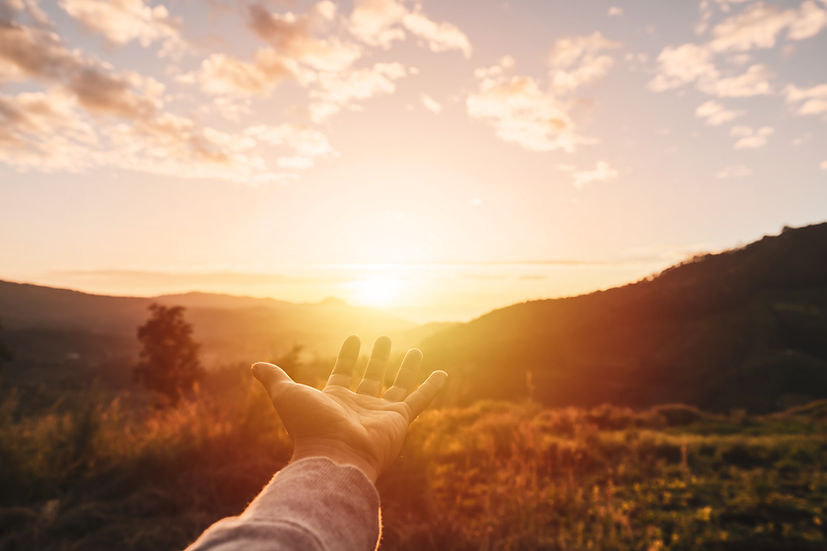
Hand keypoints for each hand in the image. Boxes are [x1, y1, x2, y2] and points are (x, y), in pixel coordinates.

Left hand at [252, 335, 446, 481]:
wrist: (335, 457)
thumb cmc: (309, 428)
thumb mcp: (288, 396)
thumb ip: (275, 380)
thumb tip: (255, 365)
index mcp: (335, 400)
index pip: (344, 372)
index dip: (348, 355)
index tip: (354, 337)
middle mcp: (359, 406)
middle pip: (372, 377)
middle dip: (378, 358)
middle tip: (385, 338)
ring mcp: (381, 414)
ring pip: (398, 386)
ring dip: (406, 368)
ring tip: (416, 350)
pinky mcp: (399, 420)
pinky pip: (419, 400)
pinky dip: (431, 387)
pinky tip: (442, 373)